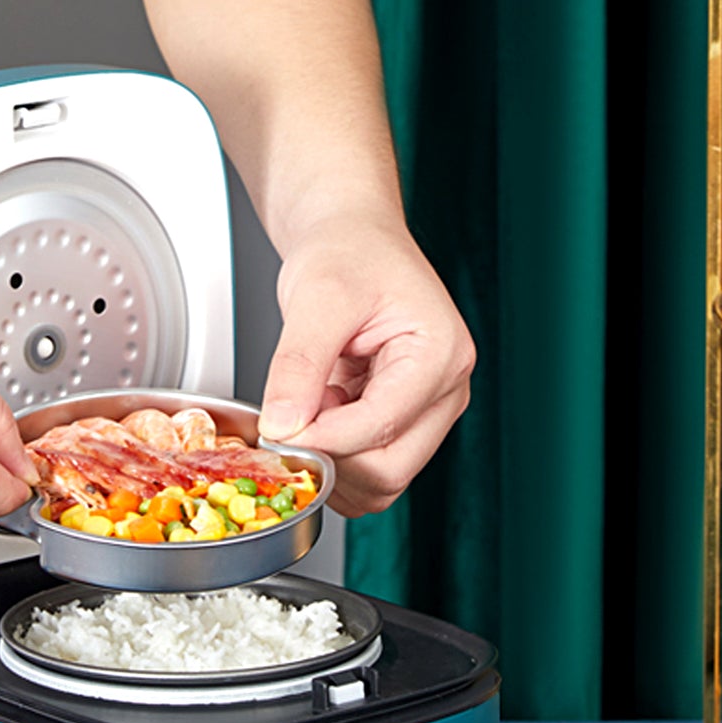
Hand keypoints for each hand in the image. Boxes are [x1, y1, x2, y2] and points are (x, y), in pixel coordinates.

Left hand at [257, 214, 473, 516]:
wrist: (352, 242)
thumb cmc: (348, 254)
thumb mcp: (315, 297)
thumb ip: (298, 364)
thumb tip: (283, 426)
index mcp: (440, 355)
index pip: (382, 427)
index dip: (321, 439)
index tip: (277, 429)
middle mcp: (445, 392)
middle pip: (390, 470)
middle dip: (330, 457)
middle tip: (291, 418)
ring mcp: (427, 412)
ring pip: (381, 480)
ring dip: (333, 460)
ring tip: (313, 403)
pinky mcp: (404, 424)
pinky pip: (370, 470)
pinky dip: (336, 459)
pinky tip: (321, 414)